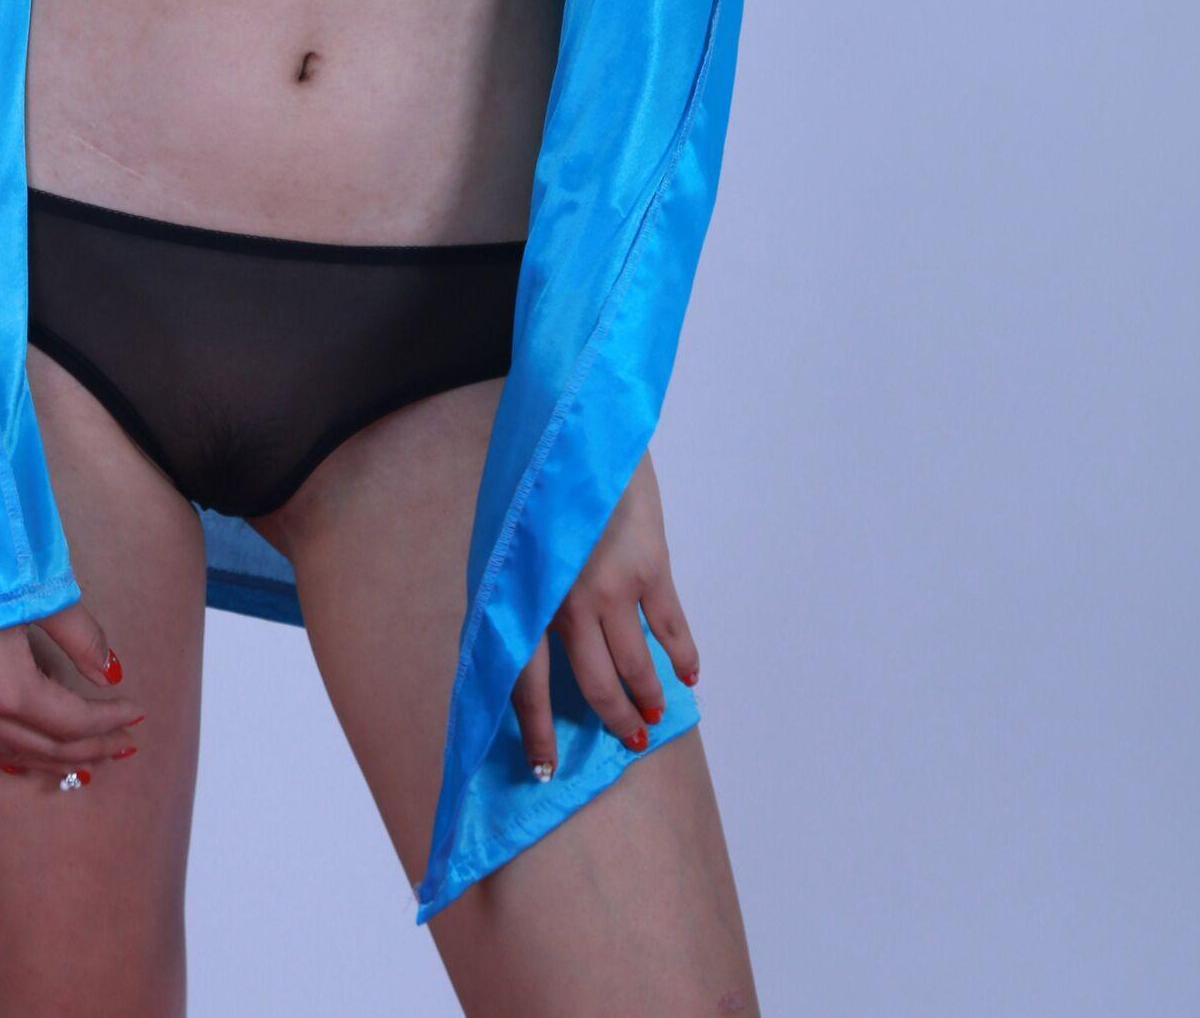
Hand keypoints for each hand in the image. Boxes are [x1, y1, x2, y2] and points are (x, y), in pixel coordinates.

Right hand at [0, 590, 145, 780]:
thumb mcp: (33, 595)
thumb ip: (78, 636)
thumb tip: (110, 671)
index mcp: (5, 689)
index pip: (72, 723)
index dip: (109, 721)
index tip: (136, 712)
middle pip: (45, 747)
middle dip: (90, 749)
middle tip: (123, 746)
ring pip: (7, 753)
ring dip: (50, 758)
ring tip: (82, 760)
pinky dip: (3, 754)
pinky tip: (17, 756)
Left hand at [510, 446, 700, 777]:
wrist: (581, 429)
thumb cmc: (539, 487)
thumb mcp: (510, 543)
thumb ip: (518, 596)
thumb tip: (515, 654)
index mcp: (526, 596)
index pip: (525, 684)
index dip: (536, 731)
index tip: (546, 769)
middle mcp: (567, 600)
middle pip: (592, 685)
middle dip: (612, 721)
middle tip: (628, 742)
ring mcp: (612, 585)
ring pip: (635, 665)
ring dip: (647, 697)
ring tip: (653, 716)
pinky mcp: (652, 567)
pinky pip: (670, 628)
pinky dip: (682, 656)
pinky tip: (688, 673)